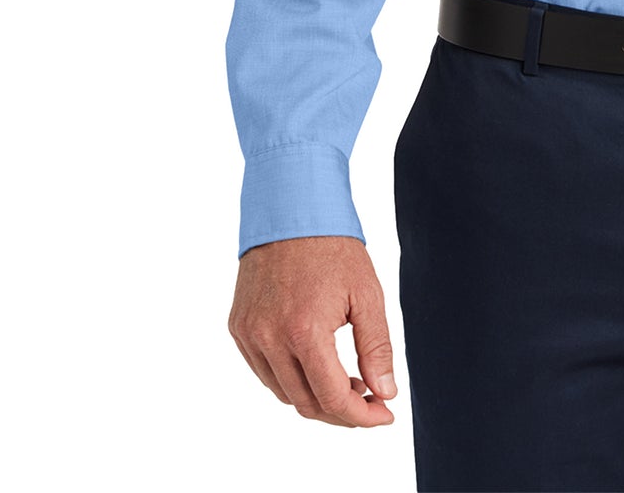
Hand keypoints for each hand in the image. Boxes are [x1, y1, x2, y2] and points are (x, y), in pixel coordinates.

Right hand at [228, 234, 398, 426]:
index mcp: (304, 331)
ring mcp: (249, 334)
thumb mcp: (366, 294)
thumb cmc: (333, 247)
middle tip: (369, 399)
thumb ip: (376, 347)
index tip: (384, 414)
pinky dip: (291, 379)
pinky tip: (316, 363)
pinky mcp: (238, 327)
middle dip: (341, 411)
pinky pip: (264, 371)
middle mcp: (270, 338)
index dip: (361, 415)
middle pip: (305, 403)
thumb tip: (385, 393)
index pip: (332, 398)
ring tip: (347, 378)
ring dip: (316, 396)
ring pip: (283, 392)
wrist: (291, 208)